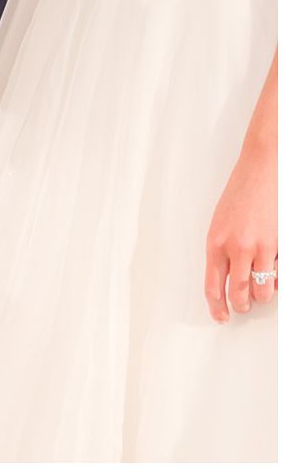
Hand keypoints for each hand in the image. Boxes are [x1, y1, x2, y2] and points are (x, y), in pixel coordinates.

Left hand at [204, 141, 277, 322]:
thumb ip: (222, 250)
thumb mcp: (220, 224)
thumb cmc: (239, 196)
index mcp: (215, 243)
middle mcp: (235, 248)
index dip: (216, 305)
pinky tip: (273, 279)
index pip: (212, 285)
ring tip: (259, 297)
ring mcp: (259, 248)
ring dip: (260, 297)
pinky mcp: (278, 245)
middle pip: (237, 292)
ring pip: (260, 289)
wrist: (260, 173)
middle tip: (242, 308)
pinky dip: (276, 281)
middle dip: (240, 305)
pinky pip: (277, 275)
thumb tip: (226, 275)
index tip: (219, 315)